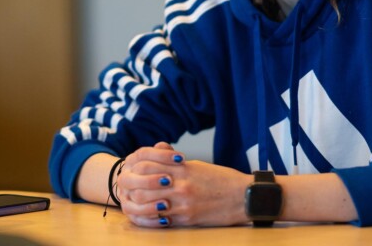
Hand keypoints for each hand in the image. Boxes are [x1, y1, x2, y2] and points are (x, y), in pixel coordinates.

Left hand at [117, 142, 251, 227]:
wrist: (245, 197)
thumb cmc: (223, 180)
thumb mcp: (198, 166)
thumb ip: (176, 162)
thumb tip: (159, 152)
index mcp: (183, 167)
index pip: (148, 162)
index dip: (135, 167)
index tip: (131, 171)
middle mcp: (180, 183)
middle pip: (143, 183)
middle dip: (131, 187)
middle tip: (126, 190)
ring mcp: (183, 201)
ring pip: (148, 203)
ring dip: (137, 205)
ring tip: (133, 204)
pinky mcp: (188, 218)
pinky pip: (161, 220)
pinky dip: (151, 219)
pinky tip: (147, 217)